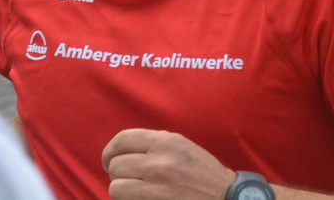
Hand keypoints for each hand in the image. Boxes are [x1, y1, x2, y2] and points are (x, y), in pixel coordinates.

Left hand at [100, 129, 234, 199]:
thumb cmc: (201, 172)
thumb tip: (122, 149)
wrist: (223, 196)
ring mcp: (156, 186)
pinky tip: (141, 199)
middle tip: (128, 179)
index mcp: (166, 141)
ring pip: (116, 187)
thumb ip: (154, 143)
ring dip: (122, 191)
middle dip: (118, 174)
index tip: (110, 161)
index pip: (122, 140)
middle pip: (116, 165)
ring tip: (135, 191)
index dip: (110, 152)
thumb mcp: (182, 146)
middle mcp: (159, 161)